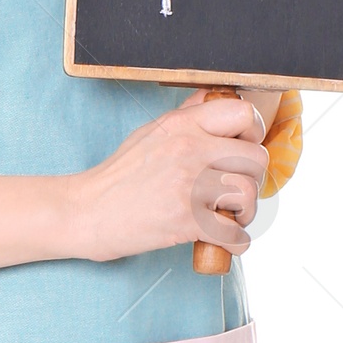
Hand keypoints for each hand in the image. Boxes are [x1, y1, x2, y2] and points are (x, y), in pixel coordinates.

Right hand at [68, 89, 270, 263]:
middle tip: (235, 192)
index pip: (244, 113)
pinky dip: (234, 242)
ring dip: (245, 212)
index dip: (253, 133)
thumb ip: (187, 118)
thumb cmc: (117, 176)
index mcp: (182, 124)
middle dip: (252, 179)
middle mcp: (189, 149)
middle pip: (256, 159)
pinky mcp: (186, 220)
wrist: (86, 212)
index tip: (243, 150)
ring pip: (249, 195)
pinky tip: (222, 240)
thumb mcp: (151, 132)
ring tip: (228, 217)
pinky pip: (234, 233)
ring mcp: (189, 185)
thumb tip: (213, 100)